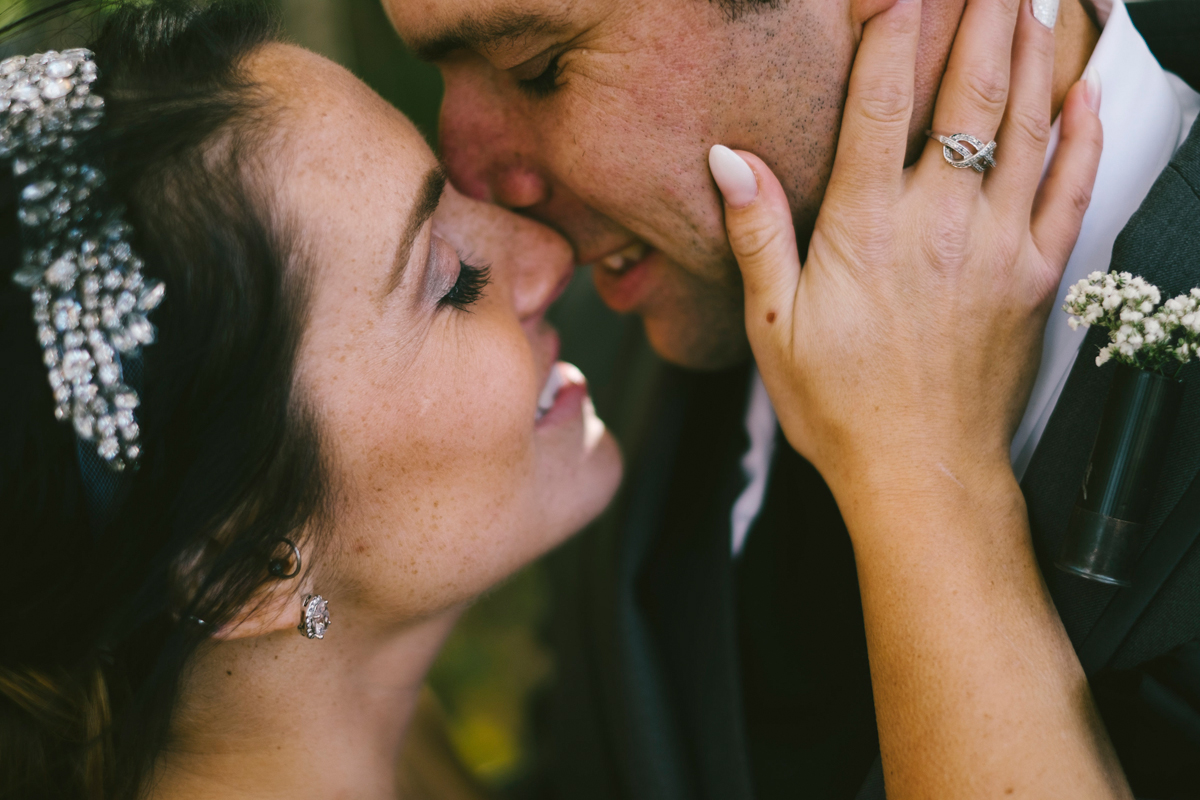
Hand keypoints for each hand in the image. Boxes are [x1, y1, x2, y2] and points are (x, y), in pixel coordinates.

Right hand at [709, 0, 1102, 500]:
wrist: (919, 474)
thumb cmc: (838, 406)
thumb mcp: (772, 325)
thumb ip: (757, 233)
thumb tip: (729, 159)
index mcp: (867, 230)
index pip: (880, 106)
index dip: (890, 34)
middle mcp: (940, 224)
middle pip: (969, 95)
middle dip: (980, 19)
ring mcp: (997, 247)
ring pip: (1027, 125)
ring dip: (1032, 52)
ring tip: (1032, 1)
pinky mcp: (1035, 276)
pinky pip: (1072, 188)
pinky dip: (1084, 134)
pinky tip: (1086, 93)